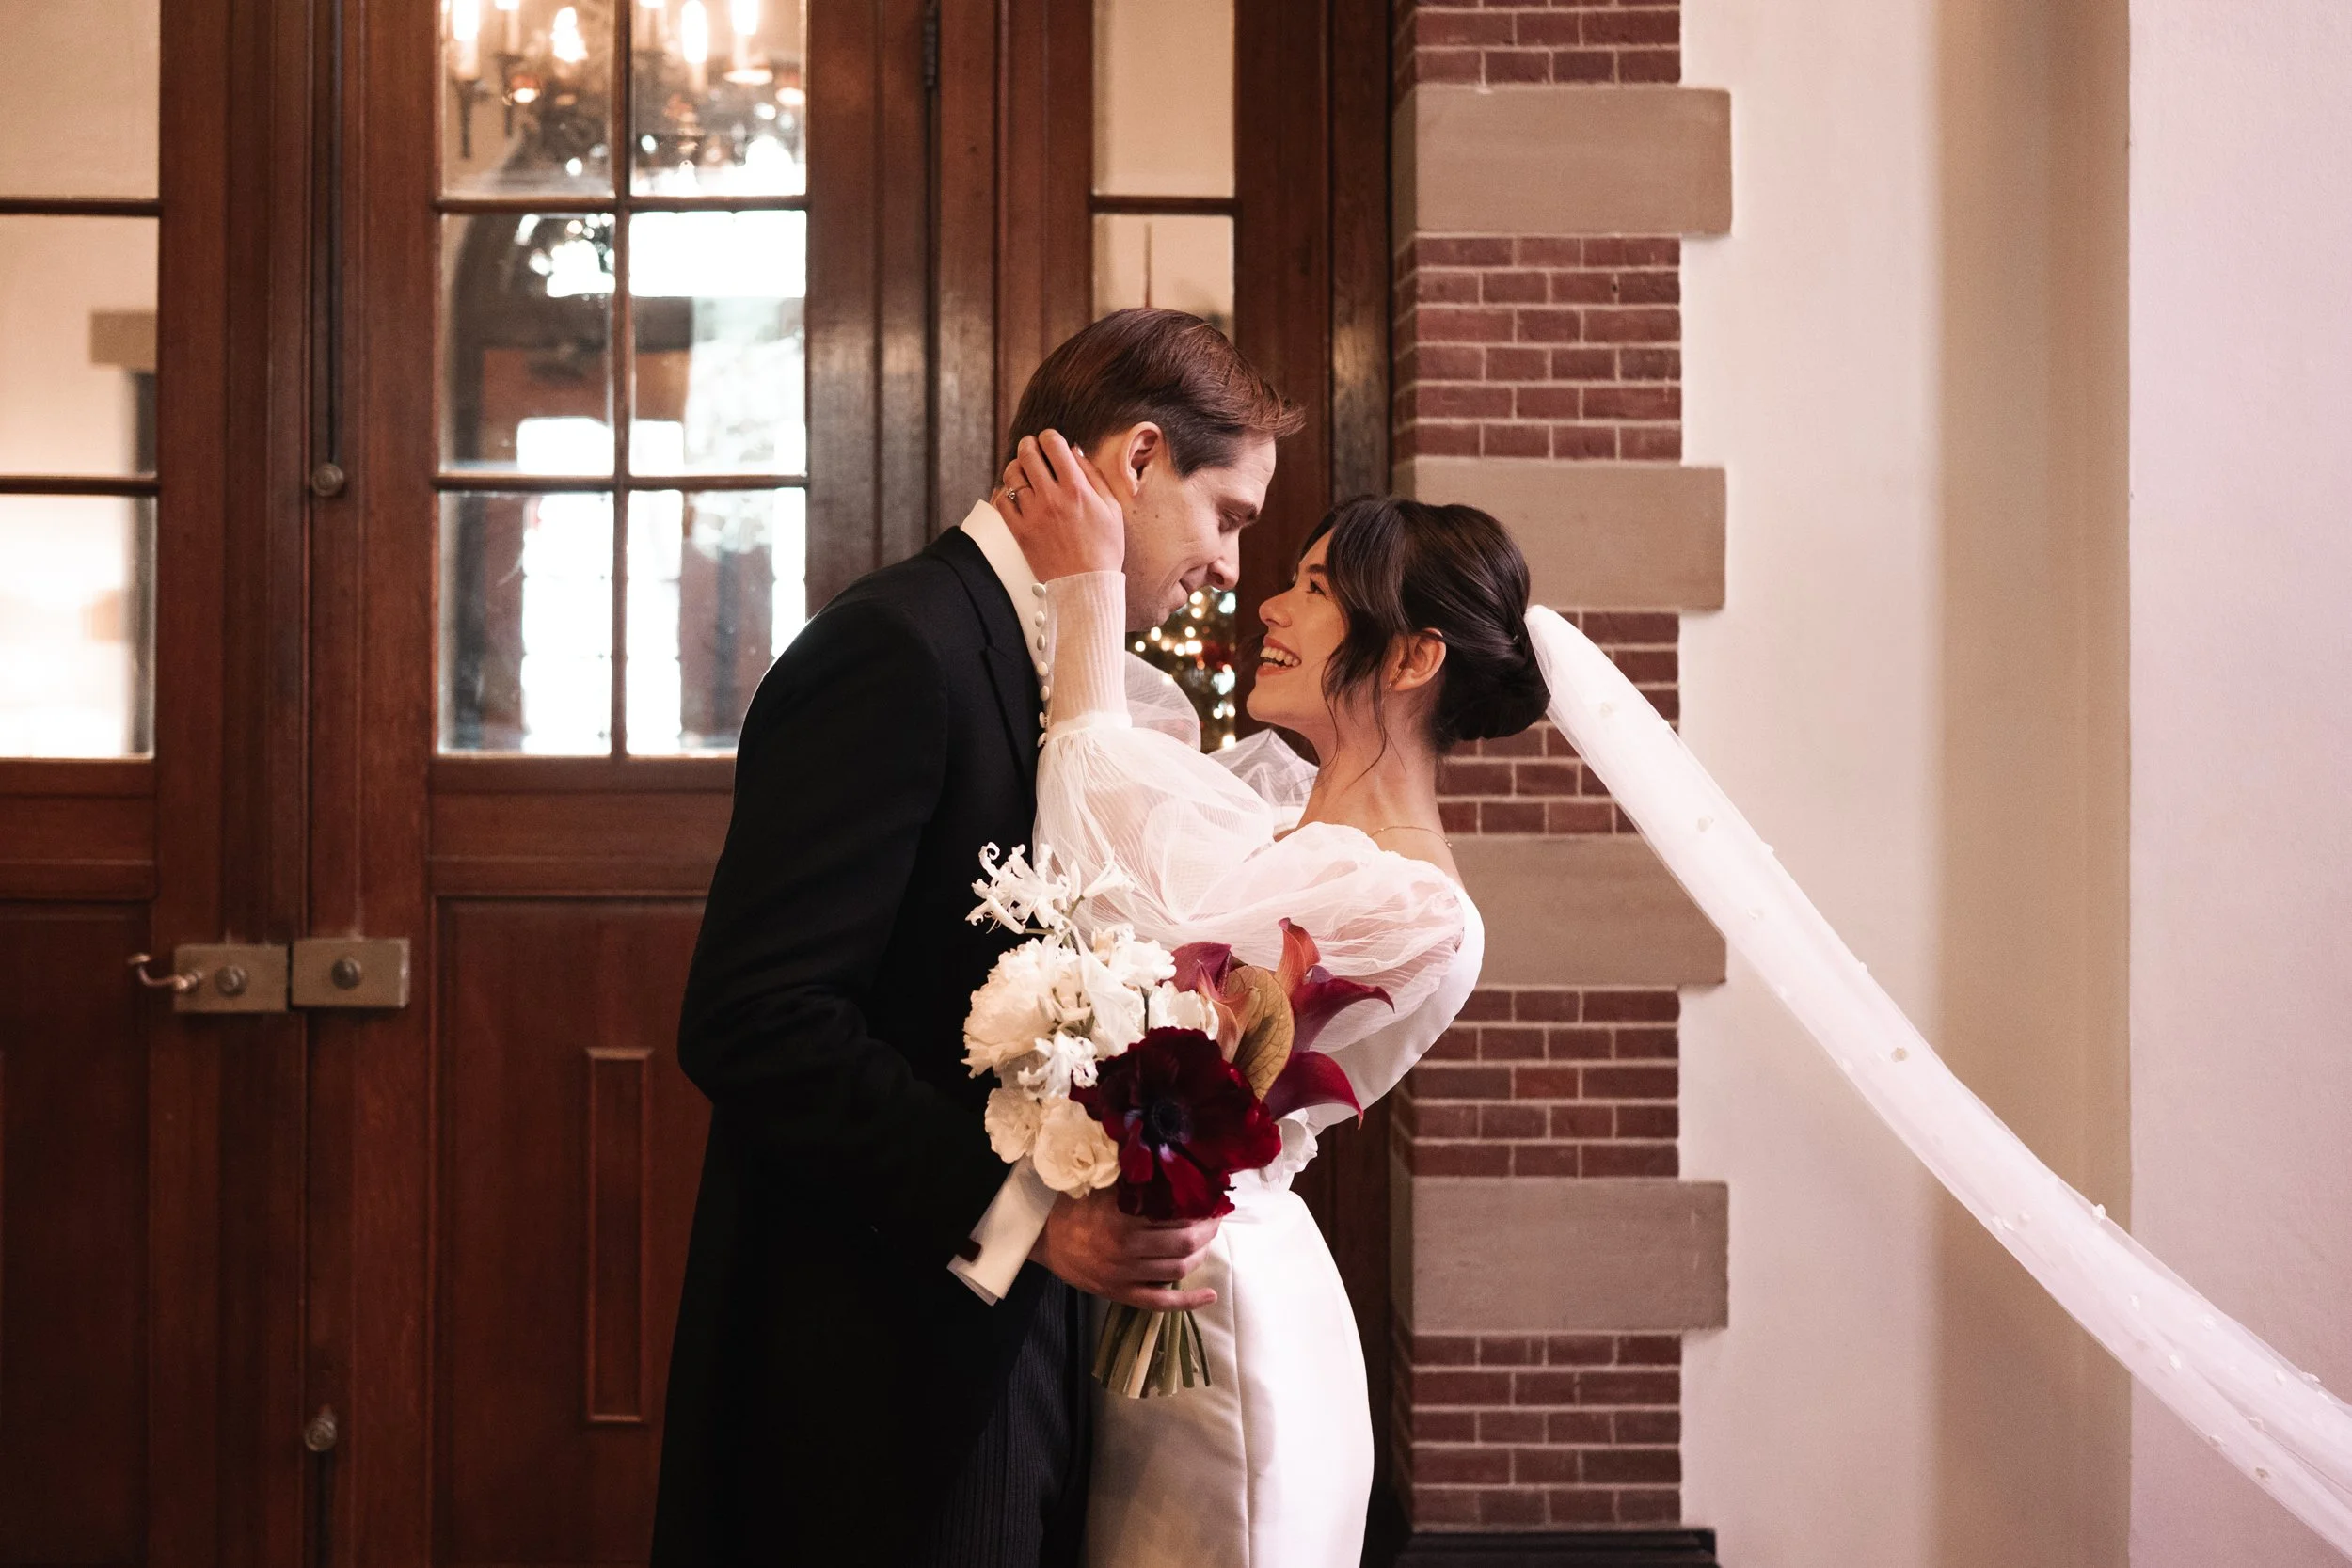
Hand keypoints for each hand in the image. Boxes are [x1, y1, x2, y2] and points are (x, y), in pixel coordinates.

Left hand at [998, 430, 1123, 580]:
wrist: (1086, 585)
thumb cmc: (1104, 548)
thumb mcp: (1112, 509)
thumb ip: (1094, 477)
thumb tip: (1075, 452)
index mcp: (1076, 489)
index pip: (1054, 445)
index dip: (1049, 436)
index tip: (1049, 439)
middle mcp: (1052, 497)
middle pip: (1029, 454)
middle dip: (1028, 444)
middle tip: (1030, 446)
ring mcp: (1033, 514)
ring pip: (1012, 476)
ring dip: (1015, 467)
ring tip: (1020, 469)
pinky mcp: (1020, 531)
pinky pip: (1002, 502)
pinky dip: (1004, 492)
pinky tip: (1012, 492)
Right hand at [1030, 1188, 1219, 1310]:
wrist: (1041, 1238)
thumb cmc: (1072, 1206)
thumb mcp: (1099, 1185)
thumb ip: (1131, 1179)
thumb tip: (1169, 1165)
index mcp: (1122, 1217)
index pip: (1175, 1214)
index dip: (1199, 1207)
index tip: (1211, 1197)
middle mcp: (1126, 1247)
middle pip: (1184, 1242)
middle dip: (1207, 1229)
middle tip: (1216, 1217)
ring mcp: (1124, 1274)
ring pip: (1178, 1269)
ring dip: (1201, 1254)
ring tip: (1209, 1240)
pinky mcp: (1121, 1294)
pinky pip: (1160, 1303)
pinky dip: (1188, 1301)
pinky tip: (1210, 1294)